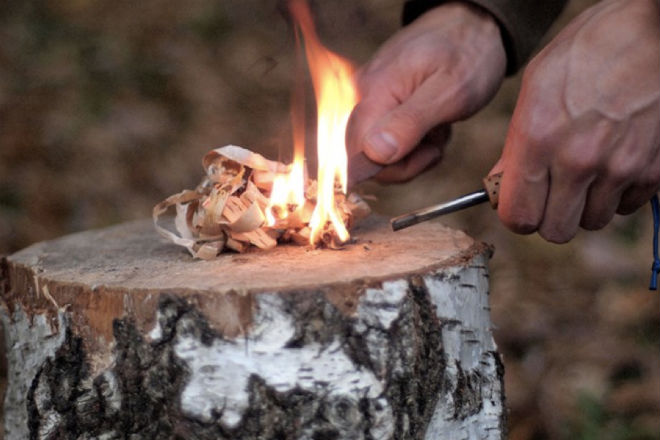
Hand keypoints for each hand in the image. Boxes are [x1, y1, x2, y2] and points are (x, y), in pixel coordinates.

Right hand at [346, 2, 505, 181]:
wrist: (471, 26)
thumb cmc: (466, 54)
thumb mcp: (449, 92)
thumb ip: (409, 123)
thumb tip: (375, 154)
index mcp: (374, 93)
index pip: (359, 154)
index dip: (392, 167)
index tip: (428, 153)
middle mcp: (362, 97)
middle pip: (366, 158)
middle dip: (405, 162)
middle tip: (436, 140)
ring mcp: (369, 101)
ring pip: (378, 154)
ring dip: (412, 154)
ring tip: (437, 128)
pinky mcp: (379, 106)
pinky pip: (386, 142)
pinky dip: (412, 144)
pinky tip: (431, 126)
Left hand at [491, 0, 659, 242]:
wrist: (656, 29)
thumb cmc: (591, 49)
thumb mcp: (537, 86)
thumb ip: (516, 143)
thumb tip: (500, 181)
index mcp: (538, 137)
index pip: (519, 217)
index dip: (518, 214)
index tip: (522, 202)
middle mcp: (577, 160)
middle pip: (556, 231)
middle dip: (551, 216)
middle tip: (553, 192)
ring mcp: (620, 168)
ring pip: (593, 221)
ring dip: (587, 205)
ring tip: (588, 171)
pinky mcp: (654, 170)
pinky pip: (628, 207)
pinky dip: (620, 194)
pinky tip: (616, 161)